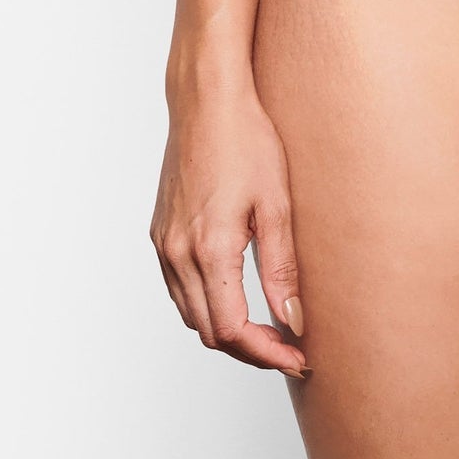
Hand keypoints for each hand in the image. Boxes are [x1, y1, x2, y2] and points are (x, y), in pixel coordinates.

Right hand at [151, 83, 308, 375]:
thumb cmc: (247, 141)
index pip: (232, 329)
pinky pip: (179, 289)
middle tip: (291, 347)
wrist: (207, 101)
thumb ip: (282, 268)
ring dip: (227, 330)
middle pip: (209, 331)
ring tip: (270, 328)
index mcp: (209, 249)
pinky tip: (236, 296)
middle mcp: (177, 253)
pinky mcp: (160, 233)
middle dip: (250, 349)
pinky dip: (207, 304)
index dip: (266, 353)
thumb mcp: (277, 205)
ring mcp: (163, 244)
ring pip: (191, 314)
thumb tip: (293, 319)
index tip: (299, 357)